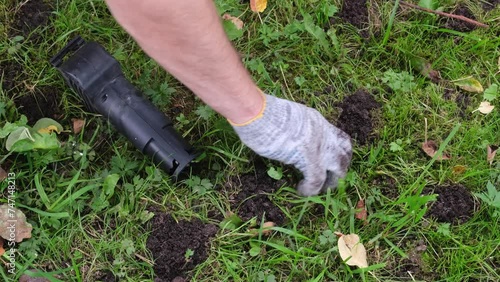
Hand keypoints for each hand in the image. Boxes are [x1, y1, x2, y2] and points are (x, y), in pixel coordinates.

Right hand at [231, 93, 351, 195]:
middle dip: (339, 169)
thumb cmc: (263, 113)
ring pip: (338, 169)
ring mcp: (319, 147)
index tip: (328, 162)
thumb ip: (293, 128)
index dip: (336, 153)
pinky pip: (317, 181)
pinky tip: (301, 190)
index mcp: (317, 121)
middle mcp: (323, 133)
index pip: (339, 138)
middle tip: (327, 179)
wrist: (260, 114)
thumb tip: (287, 137)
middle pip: (344, 154)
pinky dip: (309, 189)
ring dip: (329, 182)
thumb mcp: (286, 118)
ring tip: (318, 188)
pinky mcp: (309, 160)